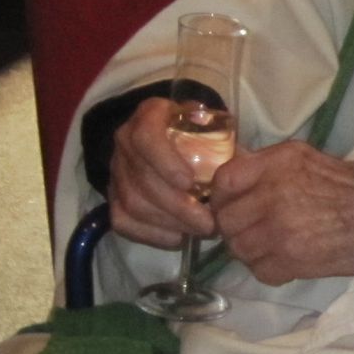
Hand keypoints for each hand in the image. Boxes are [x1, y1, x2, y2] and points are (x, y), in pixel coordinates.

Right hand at [109, 97, 217, 247]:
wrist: (168, 134)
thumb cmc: (196, 129)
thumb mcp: (209, 121)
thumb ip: (220, 136)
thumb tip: (240, 162)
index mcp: (149, 116)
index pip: (146, 138)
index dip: (165, 162)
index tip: (190, 183)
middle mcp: (125, 141)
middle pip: (142, 179)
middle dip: (178, 206)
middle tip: (209, 222)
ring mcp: (116, 171)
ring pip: (133, 204)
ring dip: (169, 223)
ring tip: (199, 230)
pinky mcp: (113, 196)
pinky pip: (123, 222)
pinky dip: (150, 234)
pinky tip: (177, 238)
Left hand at [209, 140, 353, 284]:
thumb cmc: (339, 184)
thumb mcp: (300, 156)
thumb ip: (262, 164)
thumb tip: (227, 178)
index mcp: (276, 165)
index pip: (224, 181)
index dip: (221, 196)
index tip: (229, 204)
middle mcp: (273, 195)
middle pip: (226, 220)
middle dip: (235, 227)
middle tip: (251, 227)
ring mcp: (278, 231)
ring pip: (238, 248)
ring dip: (250, 249)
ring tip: (270, 244)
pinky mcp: (288, 261)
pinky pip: (258, 270)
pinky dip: (267, 268)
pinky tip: (284, 257)